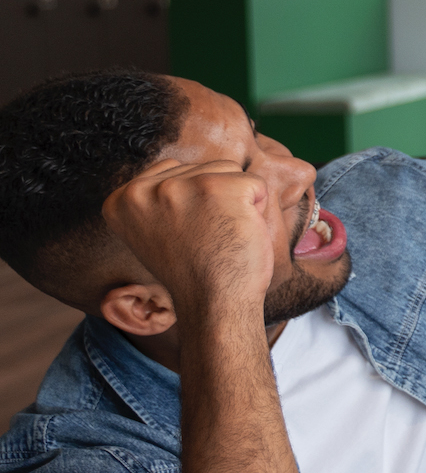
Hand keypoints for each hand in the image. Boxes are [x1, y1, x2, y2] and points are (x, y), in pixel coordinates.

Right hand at [103, 159, 281, 323]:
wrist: (214, 304)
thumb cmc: (195, 270)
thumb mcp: (157, 229)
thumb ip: (161, 199)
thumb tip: (184, 172)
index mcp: (121, 200)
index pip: (174, 171)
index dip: (193, 204)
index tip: (185, 236)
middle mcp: (142, 189)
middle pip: (202, 168)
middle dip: (215, 201)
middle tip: (205, 239)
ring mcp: (179, 187)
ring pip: (228, 171)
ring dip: (236, 203)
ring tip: (220, 236)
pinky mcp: (218, 188)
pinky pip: (255, 183)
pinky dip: (258, 209)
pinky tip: (239, 233)